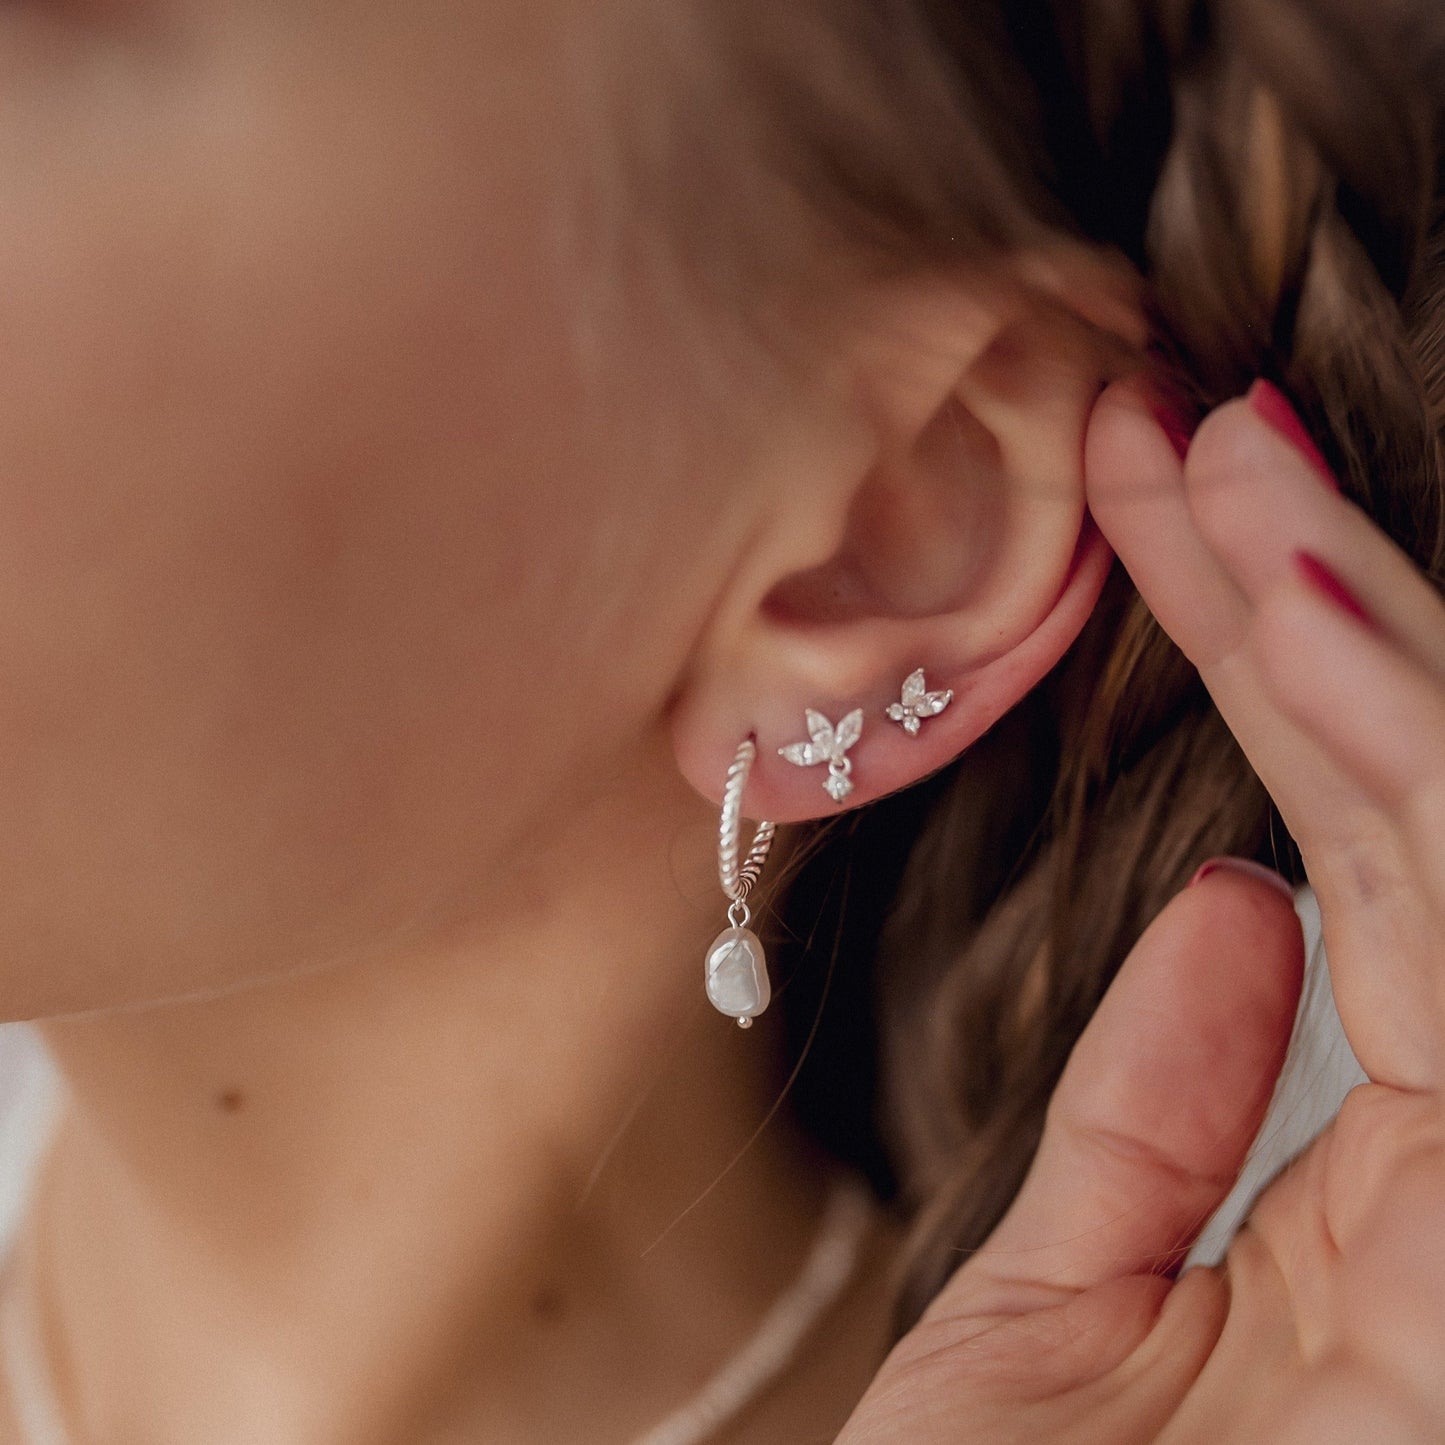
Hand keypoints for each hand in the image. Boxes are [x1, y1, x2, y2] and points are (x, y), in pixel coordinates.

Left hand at [837, 381, 1444, 1441]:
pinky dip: (1388, 779)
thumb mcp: (1071, 1333)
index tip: (1181, 521)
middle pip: (1415, 833)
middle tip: (1192, 433)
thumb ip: (1160, 1121)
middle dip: (1312, 614)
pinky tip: (1303, 631)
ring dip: (1354, 644)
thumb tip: (1226, 910)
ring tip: (1235, 473)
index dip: (1287, 688)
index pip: (1364, 884)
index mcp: (1395, 1225)